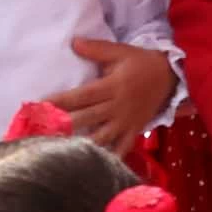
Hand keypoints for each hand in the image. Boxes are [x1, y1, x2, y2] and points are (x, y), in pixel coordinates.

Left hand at [48, 37, 175, 157]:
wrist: (172, 76)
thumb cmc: (142, 63)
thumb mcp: (121, 52)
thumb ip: (97, 48)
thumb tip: (73, 42)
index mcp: (112, 86)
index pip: (81, 96)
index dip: (60, 101)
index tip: (38, 107)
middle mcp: (117, 106)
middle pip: (86, 118)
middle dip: (63, 126)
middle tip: (40, 135)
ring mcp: (126, 122)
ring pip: (101, 138)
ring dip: (81, 146)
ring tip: (60, 155)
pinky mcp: (134, 131)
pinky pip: (121, 149)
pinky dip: (109, 160)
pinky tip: (93, 169)